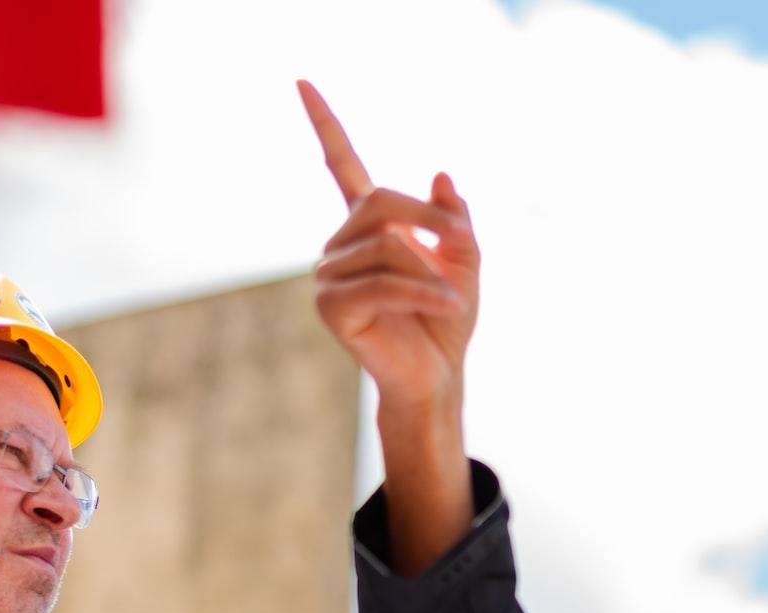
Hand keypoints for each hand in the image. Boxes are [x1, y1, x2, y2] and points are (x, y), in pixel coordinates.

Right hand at [300, 79, 479, 416]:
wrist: (438, 376)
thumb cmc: (446, 323)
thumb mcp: (465, 262)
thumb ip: (455, 220)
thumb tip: (440, 174)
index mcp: (369, 228)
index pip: (340, 165)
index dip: (324, 124)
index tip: (302, 82)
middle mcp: (340, 246)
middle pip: (380, 204)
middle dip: (428, 220)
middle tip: (460, 241)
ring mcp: (329, 277)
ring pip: (387, 249)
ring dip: (430, 274)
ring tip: (450, 299)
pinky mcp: (331, 308)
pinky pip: (383, 285)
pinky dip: (422, 295)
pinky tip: (444, 307)